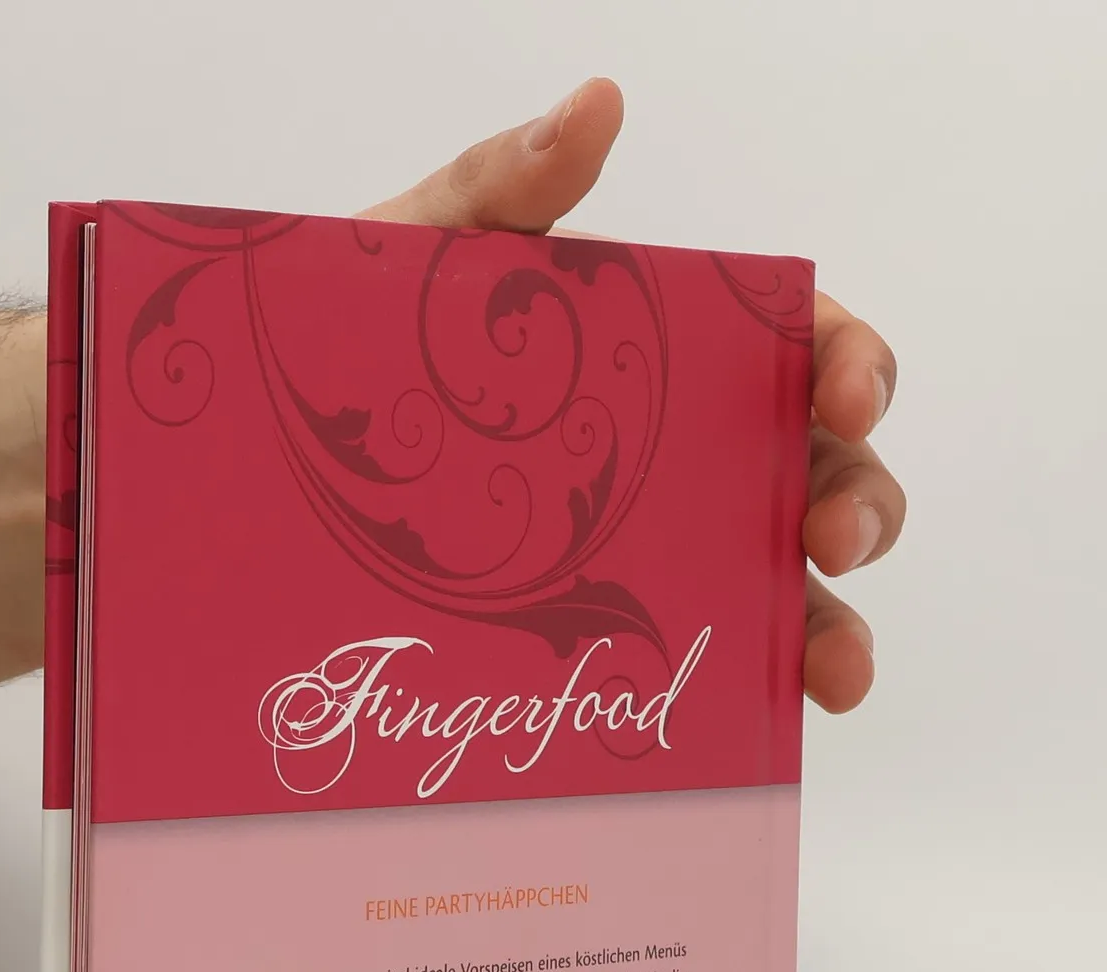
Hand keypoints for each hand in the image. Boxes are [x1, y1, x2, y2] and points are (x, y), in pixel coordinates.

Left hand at [360, 77, 900, 714]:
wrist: (250, 473)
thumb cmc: (337, 355)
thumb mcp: (410, 258)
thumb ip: (503, 189)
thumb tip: (599, 104)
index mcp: (661, 350)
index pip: (794, 346)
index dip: (848, 361)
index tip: (842, 395)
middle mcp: (678, 456)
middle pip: (817, 474)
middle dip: (856, 503)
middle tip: (831, 537)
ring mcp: (649, 554)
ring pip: (785, 593)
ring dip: (831, 630)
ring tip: (835, 672)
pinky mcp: (604, 637)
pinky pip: (702, 673)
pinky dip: (751, 701)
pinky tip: (760, 732)